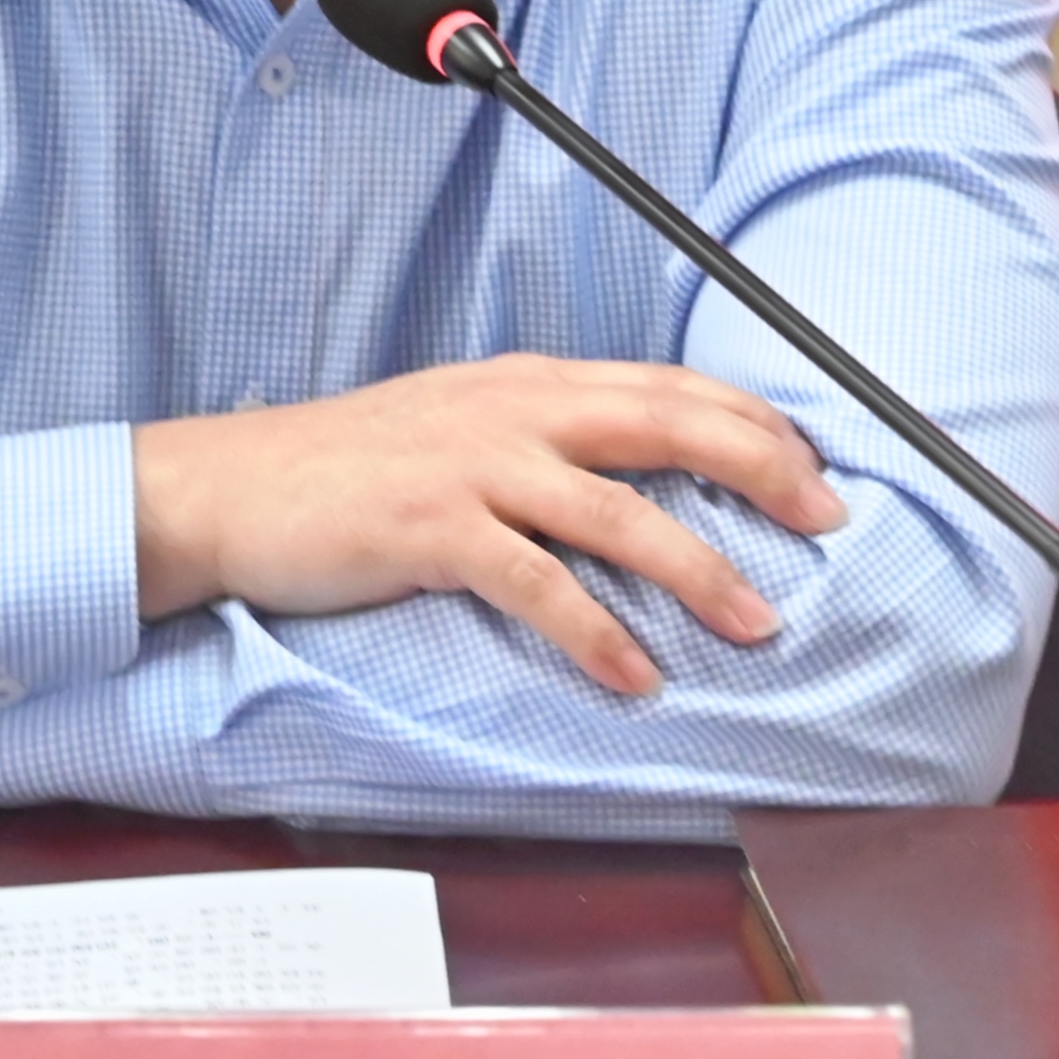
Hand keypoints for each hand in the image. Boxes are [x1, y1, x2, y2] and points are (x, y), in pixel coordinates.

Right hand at [132, 356, 846, 697]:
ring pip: (618, 512)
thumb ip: (543, 440)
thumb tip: (634, 479)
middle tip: (829, 522)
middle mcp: (512, 410)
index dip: (752, 421)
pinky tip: (636, 677)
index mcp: (527, 382)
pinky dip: (595, 634)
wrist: (230, 487)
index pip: (667, 385)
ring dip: (699, 570)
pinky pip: (537, 585)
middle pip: (667, 424)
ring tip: (758, 621)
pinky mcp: (432, 529)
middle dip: (761, 470)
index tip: (816, 466)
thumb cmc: (345, 469)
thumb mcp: (458, 428)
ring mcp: (472, 467)